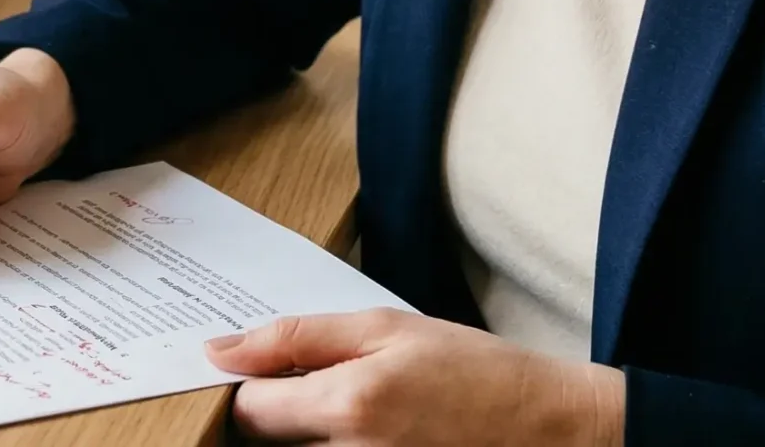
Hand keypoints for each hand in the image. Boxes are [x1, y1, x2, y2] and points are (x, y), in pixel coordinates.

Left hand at [206, 309, 624, 445]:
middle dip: (277, 413)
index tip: (266, 369)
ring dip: (303, 437)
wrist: (544, 427)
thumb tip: (220, 350)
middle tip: (312, 388)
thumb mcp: (385, 328)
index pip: (248, 410)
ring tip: (355, 410)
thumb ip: (297, 337)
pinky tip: (369, 432)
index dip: (247, 385)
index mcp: (349, 407)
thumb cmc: (473, 371)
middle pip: (266, 444)